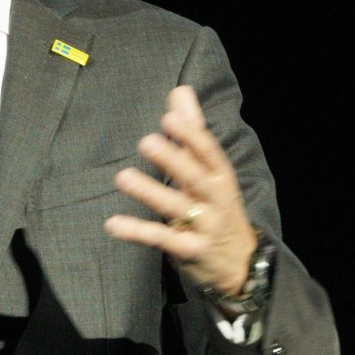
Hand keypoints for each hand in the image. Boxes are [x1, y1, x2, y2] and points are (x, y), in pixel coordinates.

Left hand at [104, 86, 256, 296]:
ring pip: (177, 208)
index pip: (209, 153)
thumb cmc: (218, 207)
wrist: (241, 264)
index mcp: (220, 177)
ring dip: (150, 193)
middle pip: (194, 177)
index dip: (191, 135)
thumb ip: (192, 131)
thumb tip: (180, 91)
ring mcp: (204, 227)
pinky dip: (137, 231)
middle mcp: (215, 200)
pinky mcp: (190, 251)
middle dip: (173, 160)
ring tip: (123, 177)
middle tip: (146, 142)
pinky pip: (161, 239)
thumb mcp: (211, 171)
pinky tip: (113, 223)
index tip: (171, 117)